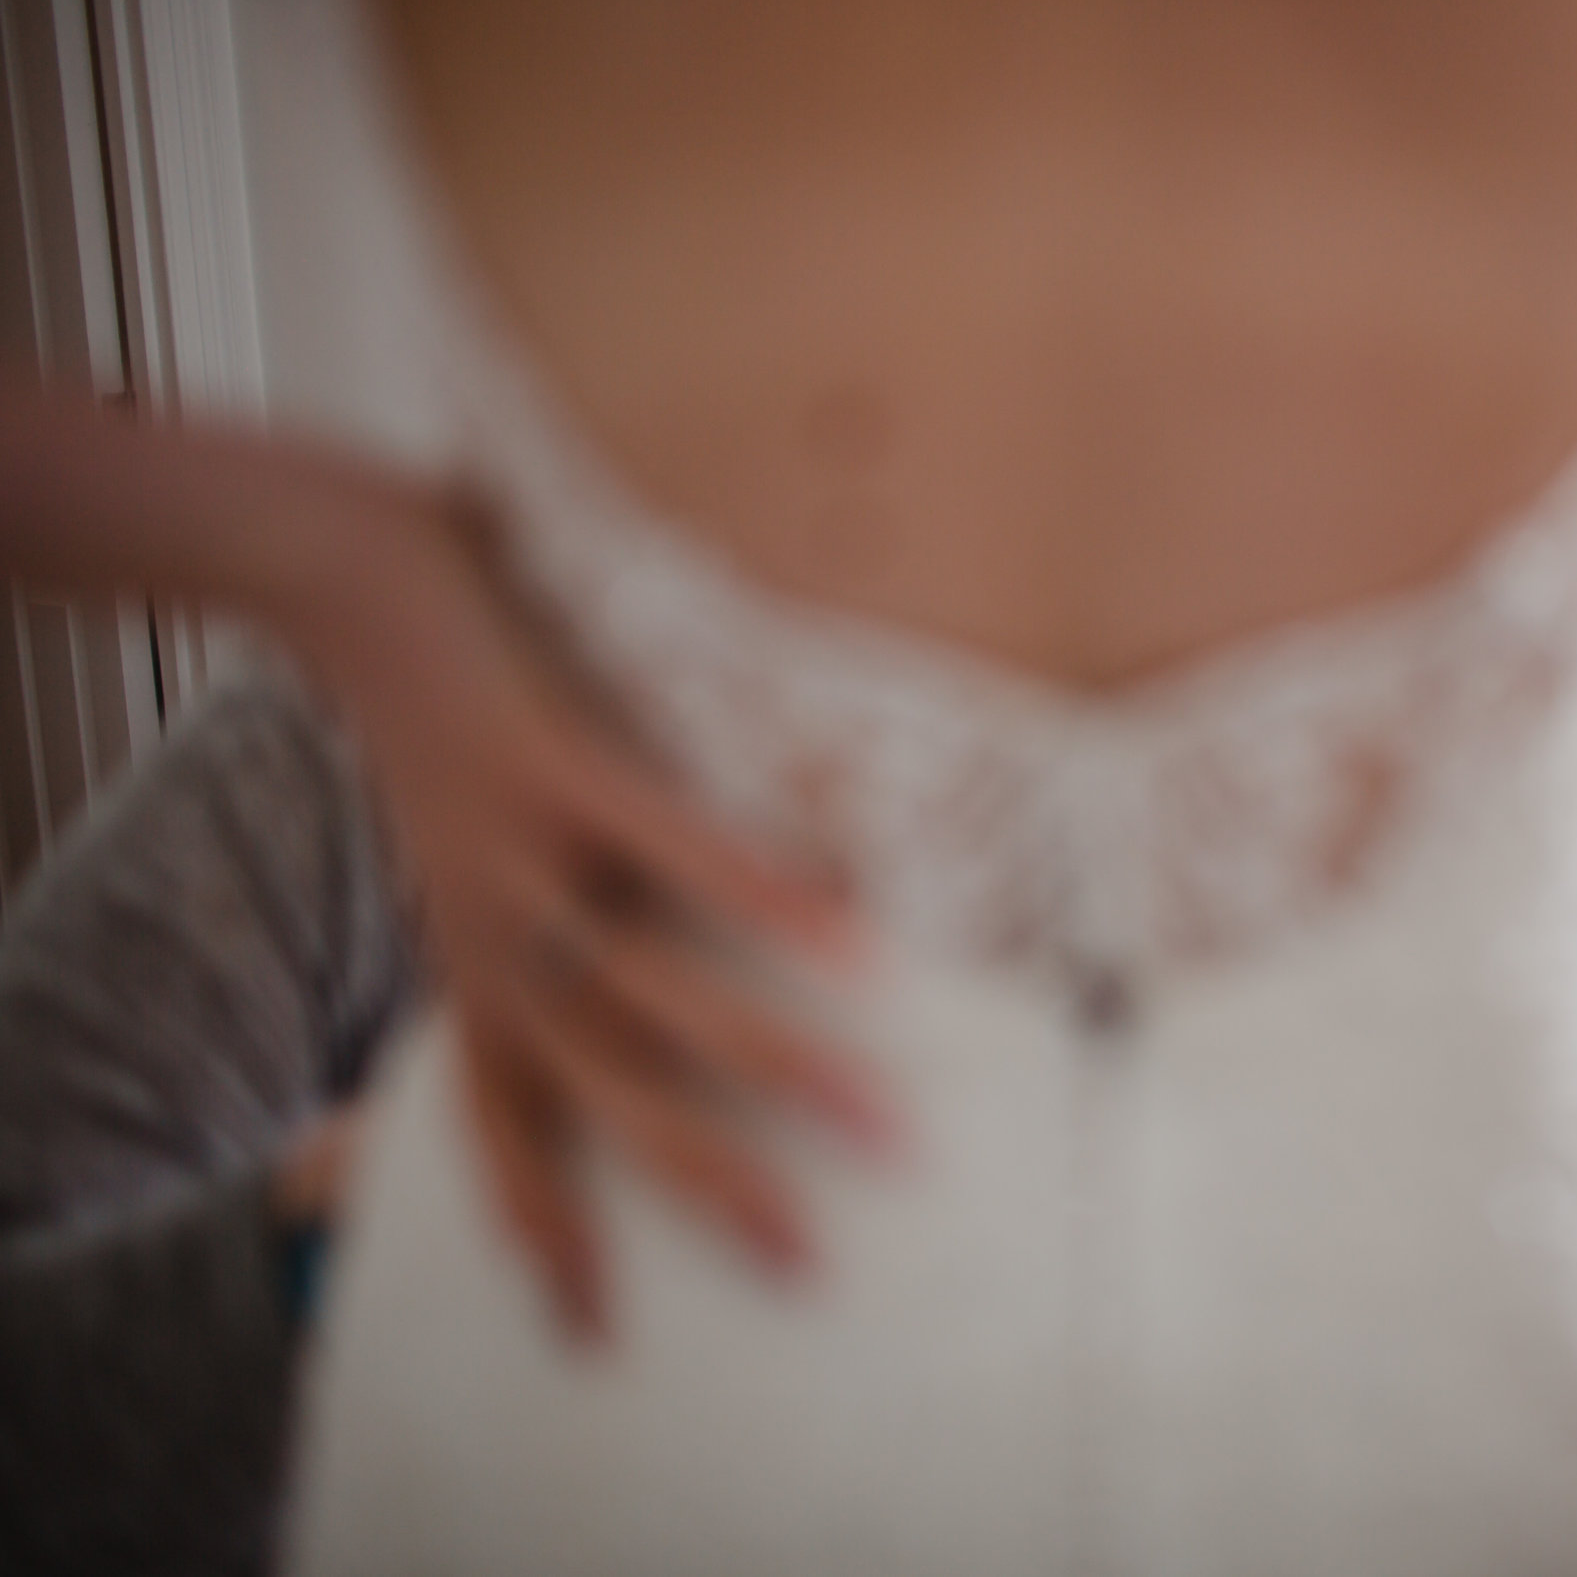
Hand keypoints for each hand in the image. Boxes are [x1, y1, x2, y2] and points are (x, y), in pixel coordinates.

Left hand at [287, 490, 900, 1340]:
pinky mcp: (555, 764)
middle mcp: (493, 939)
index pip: (503, 1132)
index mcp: (472, 968)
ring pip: (657, 994)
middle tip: (809, 1266)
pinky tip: (855, 942)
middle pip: (605, 1097)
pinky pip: (678, 848)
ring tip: (884, 1124)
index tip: (594, 1340)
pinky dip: (770, 898)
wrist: (343, 584)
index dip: (544, 1236)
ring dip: (778, 1067)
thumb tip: (678, 975)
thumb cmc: (437, 717)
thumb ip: (553, 922)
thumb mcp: (476, 851)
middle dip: (708, 1191)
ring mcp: (525, 857)